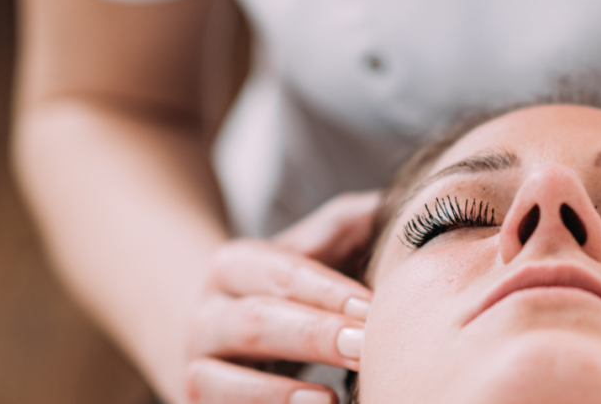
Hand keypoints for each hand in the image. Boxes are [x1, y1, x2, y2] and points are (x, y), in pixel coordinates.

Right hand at [184, 192, 378, 403]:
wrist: (237, 344)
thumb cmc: (301, 291)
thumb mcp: (322, 249)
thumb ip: (350, 225)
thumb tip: (401, 215)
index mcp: (234, 266)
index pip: (279, 272)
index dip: (325, 290)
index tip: (371, 308)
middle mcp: (206, 315)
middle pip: (253, 323)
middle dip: (313, 336)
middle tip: (364, 348)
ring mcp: (198, 367)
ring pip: (215, 380)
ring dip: (274, 393)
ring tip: (326, 400)